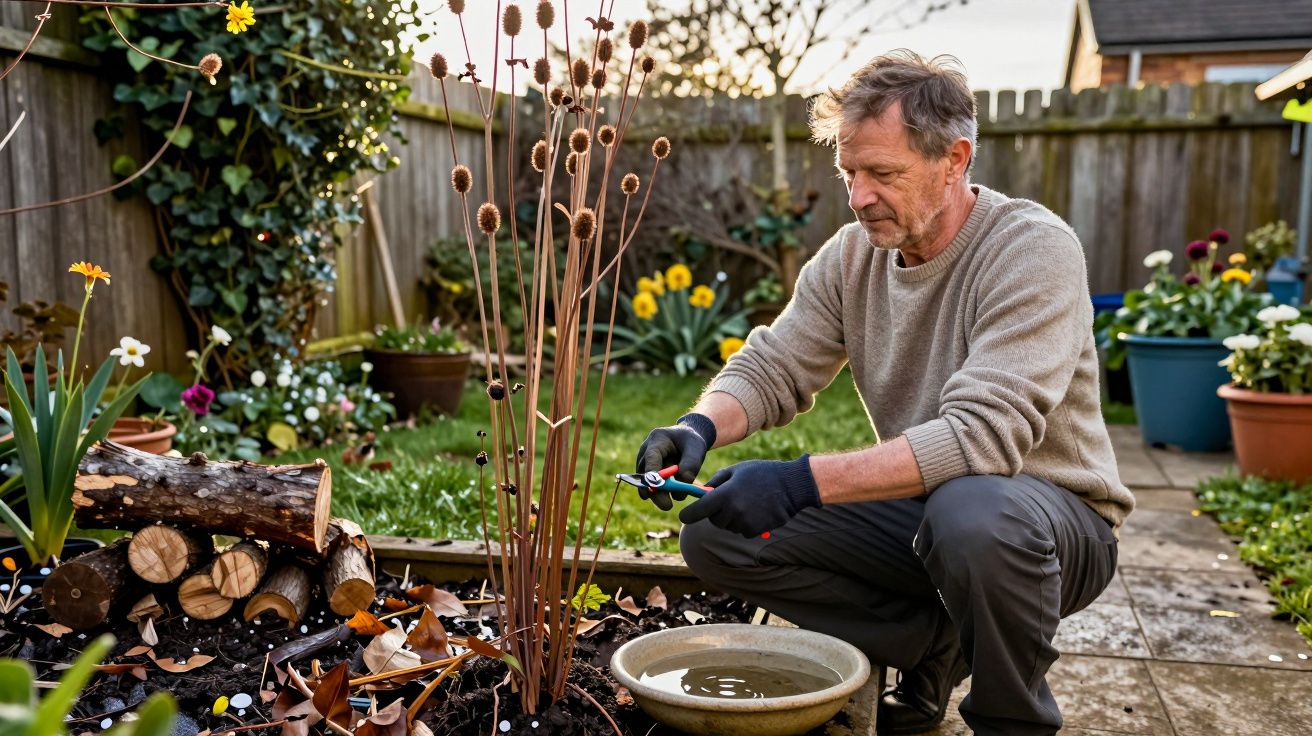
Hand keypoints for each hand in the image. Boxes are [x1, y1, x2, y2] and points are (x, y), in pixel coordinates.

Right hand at [635, 413, 716, 510]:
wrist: (686, 442)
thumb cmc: (690, 442)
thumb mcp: (696, 447)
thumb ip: (691, 462)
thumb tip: (684, 481)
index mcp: (657, 441)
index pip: (651, 458)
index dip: (652, 472)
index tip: (656, 485)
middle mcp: (645, 454)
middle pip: (645, 475)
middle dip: (655, 492)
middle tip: (667, 506)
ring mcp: (644, 467)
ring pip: (647, 486)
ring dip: (661, 495)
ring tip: (678, 497)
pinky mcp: (648, 478)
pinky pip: (652, 490)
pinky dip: (663, 495)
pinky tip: (676, 494)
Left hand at [679, 455, 820, 536]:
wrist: (791, 486)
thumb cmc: (761, 473)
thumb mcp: (735, 471)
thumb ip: (715, 483)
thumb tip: (700, 493)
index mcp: (724, 495)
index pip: (696, 512)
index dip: (688, 514)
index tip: (685, 515)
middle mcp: (732, 512)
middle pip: (712, 520)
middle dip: (714, 512)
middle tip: (726, 499)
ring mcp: (744, 524)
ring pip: (727, 525)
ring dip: (730, 517)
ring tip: (746, 501)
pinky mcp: (755, 531)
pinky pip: (741, 530)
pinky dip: (744, 523)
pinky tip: (756, 510)